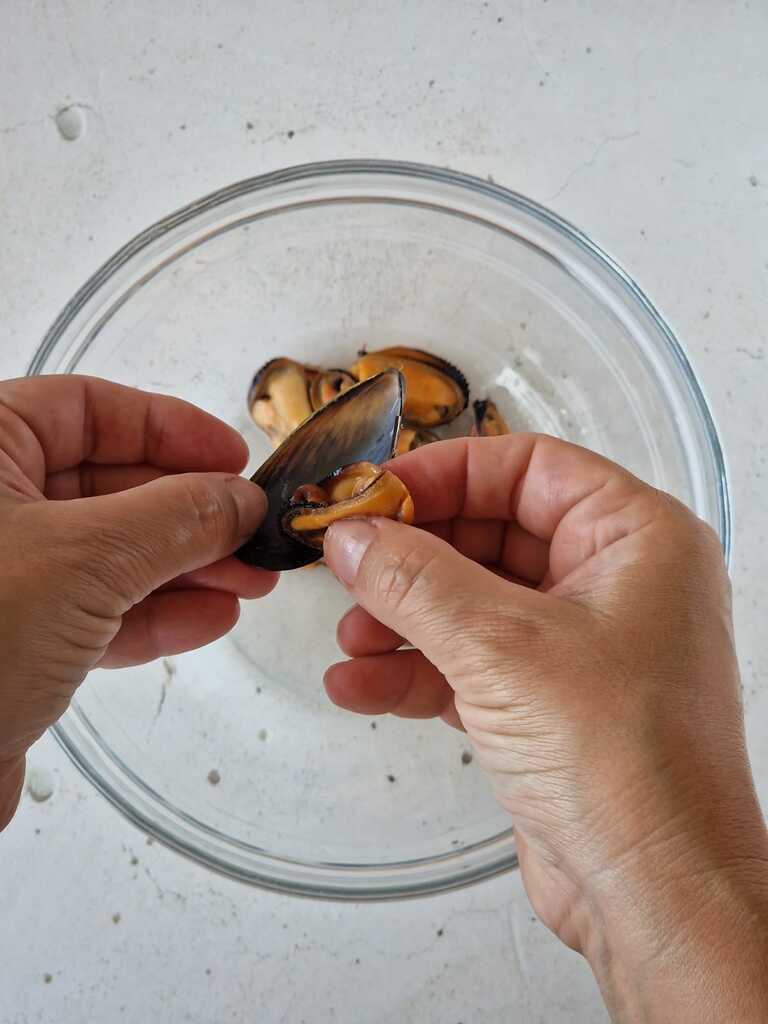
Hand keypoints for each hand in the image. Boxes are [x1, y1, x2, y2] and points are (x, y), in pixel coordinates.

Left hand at [0, 375, 274, 828]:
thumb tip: (242, 498)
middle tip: (253, 530)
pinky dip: (156, 614)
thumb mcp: (85, 557)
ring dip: (187, 566)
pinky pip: (96, 612)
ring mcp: (3, 576)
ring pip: (110, 553)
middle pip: (108, 483)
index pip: (85, 409)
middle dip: (190, 510)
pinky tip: (212, 618)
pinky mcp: (13, 640)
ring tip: (252, 580)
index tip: (232, 457)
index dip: (168, 427)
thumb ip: (175, 517)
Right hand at [323, 435, 767, 1021]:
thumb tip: (352, 537)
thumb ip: (416, 580)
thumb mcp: (499, 646)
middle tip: (346, 564)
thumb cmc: (624, 761)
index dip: (445, 475)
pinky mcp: (550, 705)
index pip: (528, 469)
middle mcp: (615, 584)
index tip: (375, 494)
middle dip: (413, 558)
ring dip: (404, 619)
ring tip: (349, 638)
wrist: (655, 894)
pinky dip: (416, 672)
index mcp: (635, 538)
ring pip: (473, 604)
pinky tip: (359, 687)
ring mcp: (582, 647)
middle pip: (492, 535)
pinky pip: (471, 665)